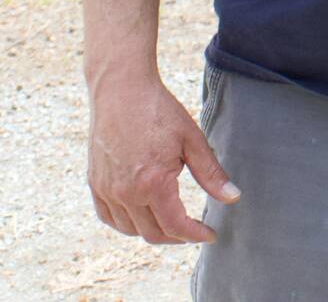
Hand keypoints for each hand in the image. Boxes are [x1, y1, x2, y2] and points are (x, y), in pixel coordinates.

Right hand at [87, 72, 239, 244]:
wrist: (121, 89)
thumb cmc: (159, 110)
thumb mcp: (192, 139)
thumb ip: (211, 173)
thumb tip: (233, 198)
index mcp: (153, 183)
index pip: (176, 226)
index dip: (196, 235)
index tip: (210, 235)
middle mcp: (126, 192)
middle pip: (153, 233)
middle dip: (177, 237)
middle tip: (194, 230)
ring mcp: (106, 189)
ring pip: (130, 230)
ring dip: (152, 232)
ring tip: (171, 222)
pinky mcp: (95, 183)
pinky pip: (108, 217)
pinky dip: (126, 224)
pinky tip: (141, 216)